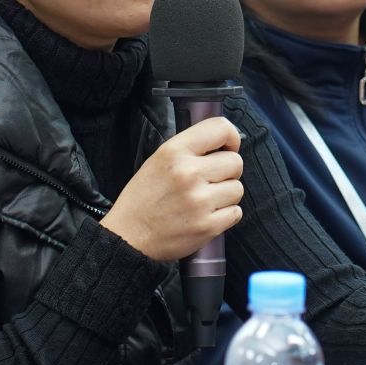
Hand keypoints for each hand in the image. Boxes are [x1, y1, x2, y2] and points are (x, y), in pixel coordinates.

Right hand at [100, 117, 242, 261]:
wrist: (128, 236)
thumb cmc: (143, 198)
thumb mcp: (158, 160)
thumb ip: (190, 148)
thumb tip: (225, 144)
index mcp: (175, 151)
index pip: (221, 128)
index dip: (230, 138)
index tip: (227, 148)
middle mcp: (189, 173)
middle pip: (235, 162)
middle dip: (227, 171)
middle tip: (210, 180)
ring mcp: (200, 201)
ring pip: (237, 188)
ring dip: (225, 195)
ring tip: (204, 200)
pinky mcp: (207, 226)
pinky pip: (236, 212)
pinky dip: (225, 215)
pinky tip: (206, 215)